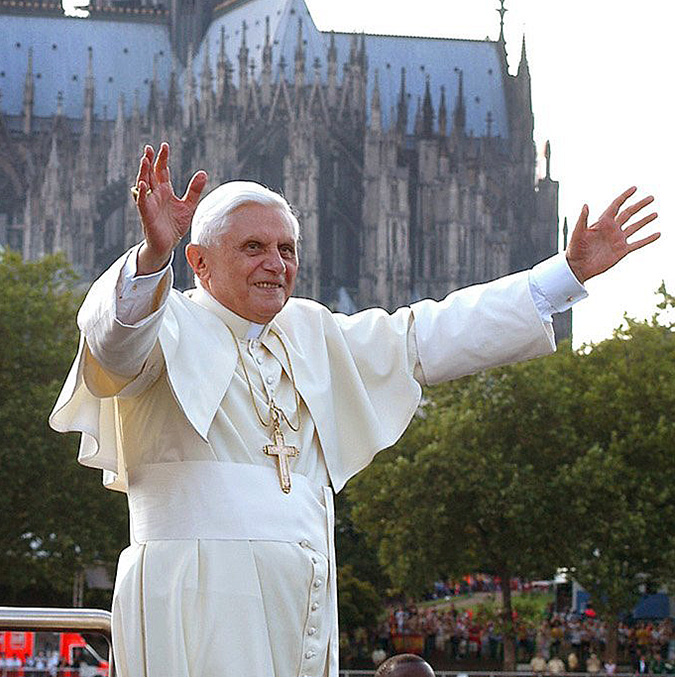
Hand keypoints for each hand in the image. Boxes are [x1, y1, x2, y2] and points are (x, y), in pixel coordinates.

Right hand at [133, 142, 207, 274]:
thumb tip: (203, 172)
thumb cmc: (175, 225)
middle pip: (150, 174)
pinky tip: (141, 184)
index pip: (162, 170)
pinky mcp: (146, 214)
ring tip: (144, 160)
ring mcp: (149, 203)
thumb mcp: (188, 205)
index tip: (164, 146)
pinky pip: (142, 202)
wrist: (168, 244)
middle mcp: (155, 194)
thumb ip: (194, 190)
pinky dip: (141, 193)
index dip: (162, 158)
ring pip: (143, 184)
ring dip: (143, 172)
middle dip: (149, 161)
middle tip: (149, 148)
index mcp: (165, 190)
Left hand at [565, 187, 659, 282]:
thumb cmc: (574, 250)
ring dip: (645, 220)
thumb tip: (585, 205)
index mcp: (602, 223)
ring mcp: (617, 240)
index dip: (624, 196)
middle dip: (639, 205)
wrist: (577, 267)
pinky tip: (657, 234)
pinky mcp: (621, 251)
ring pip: (635, 227)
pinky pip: (638, 243)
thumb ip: (582, 219)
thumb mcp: (577, 233)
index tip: (634, 188)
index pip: (616, 206)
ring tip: (655, 213)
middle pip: (628, 213)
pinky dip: (648, 239)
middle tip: (651, 197)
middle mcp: (611, 229)